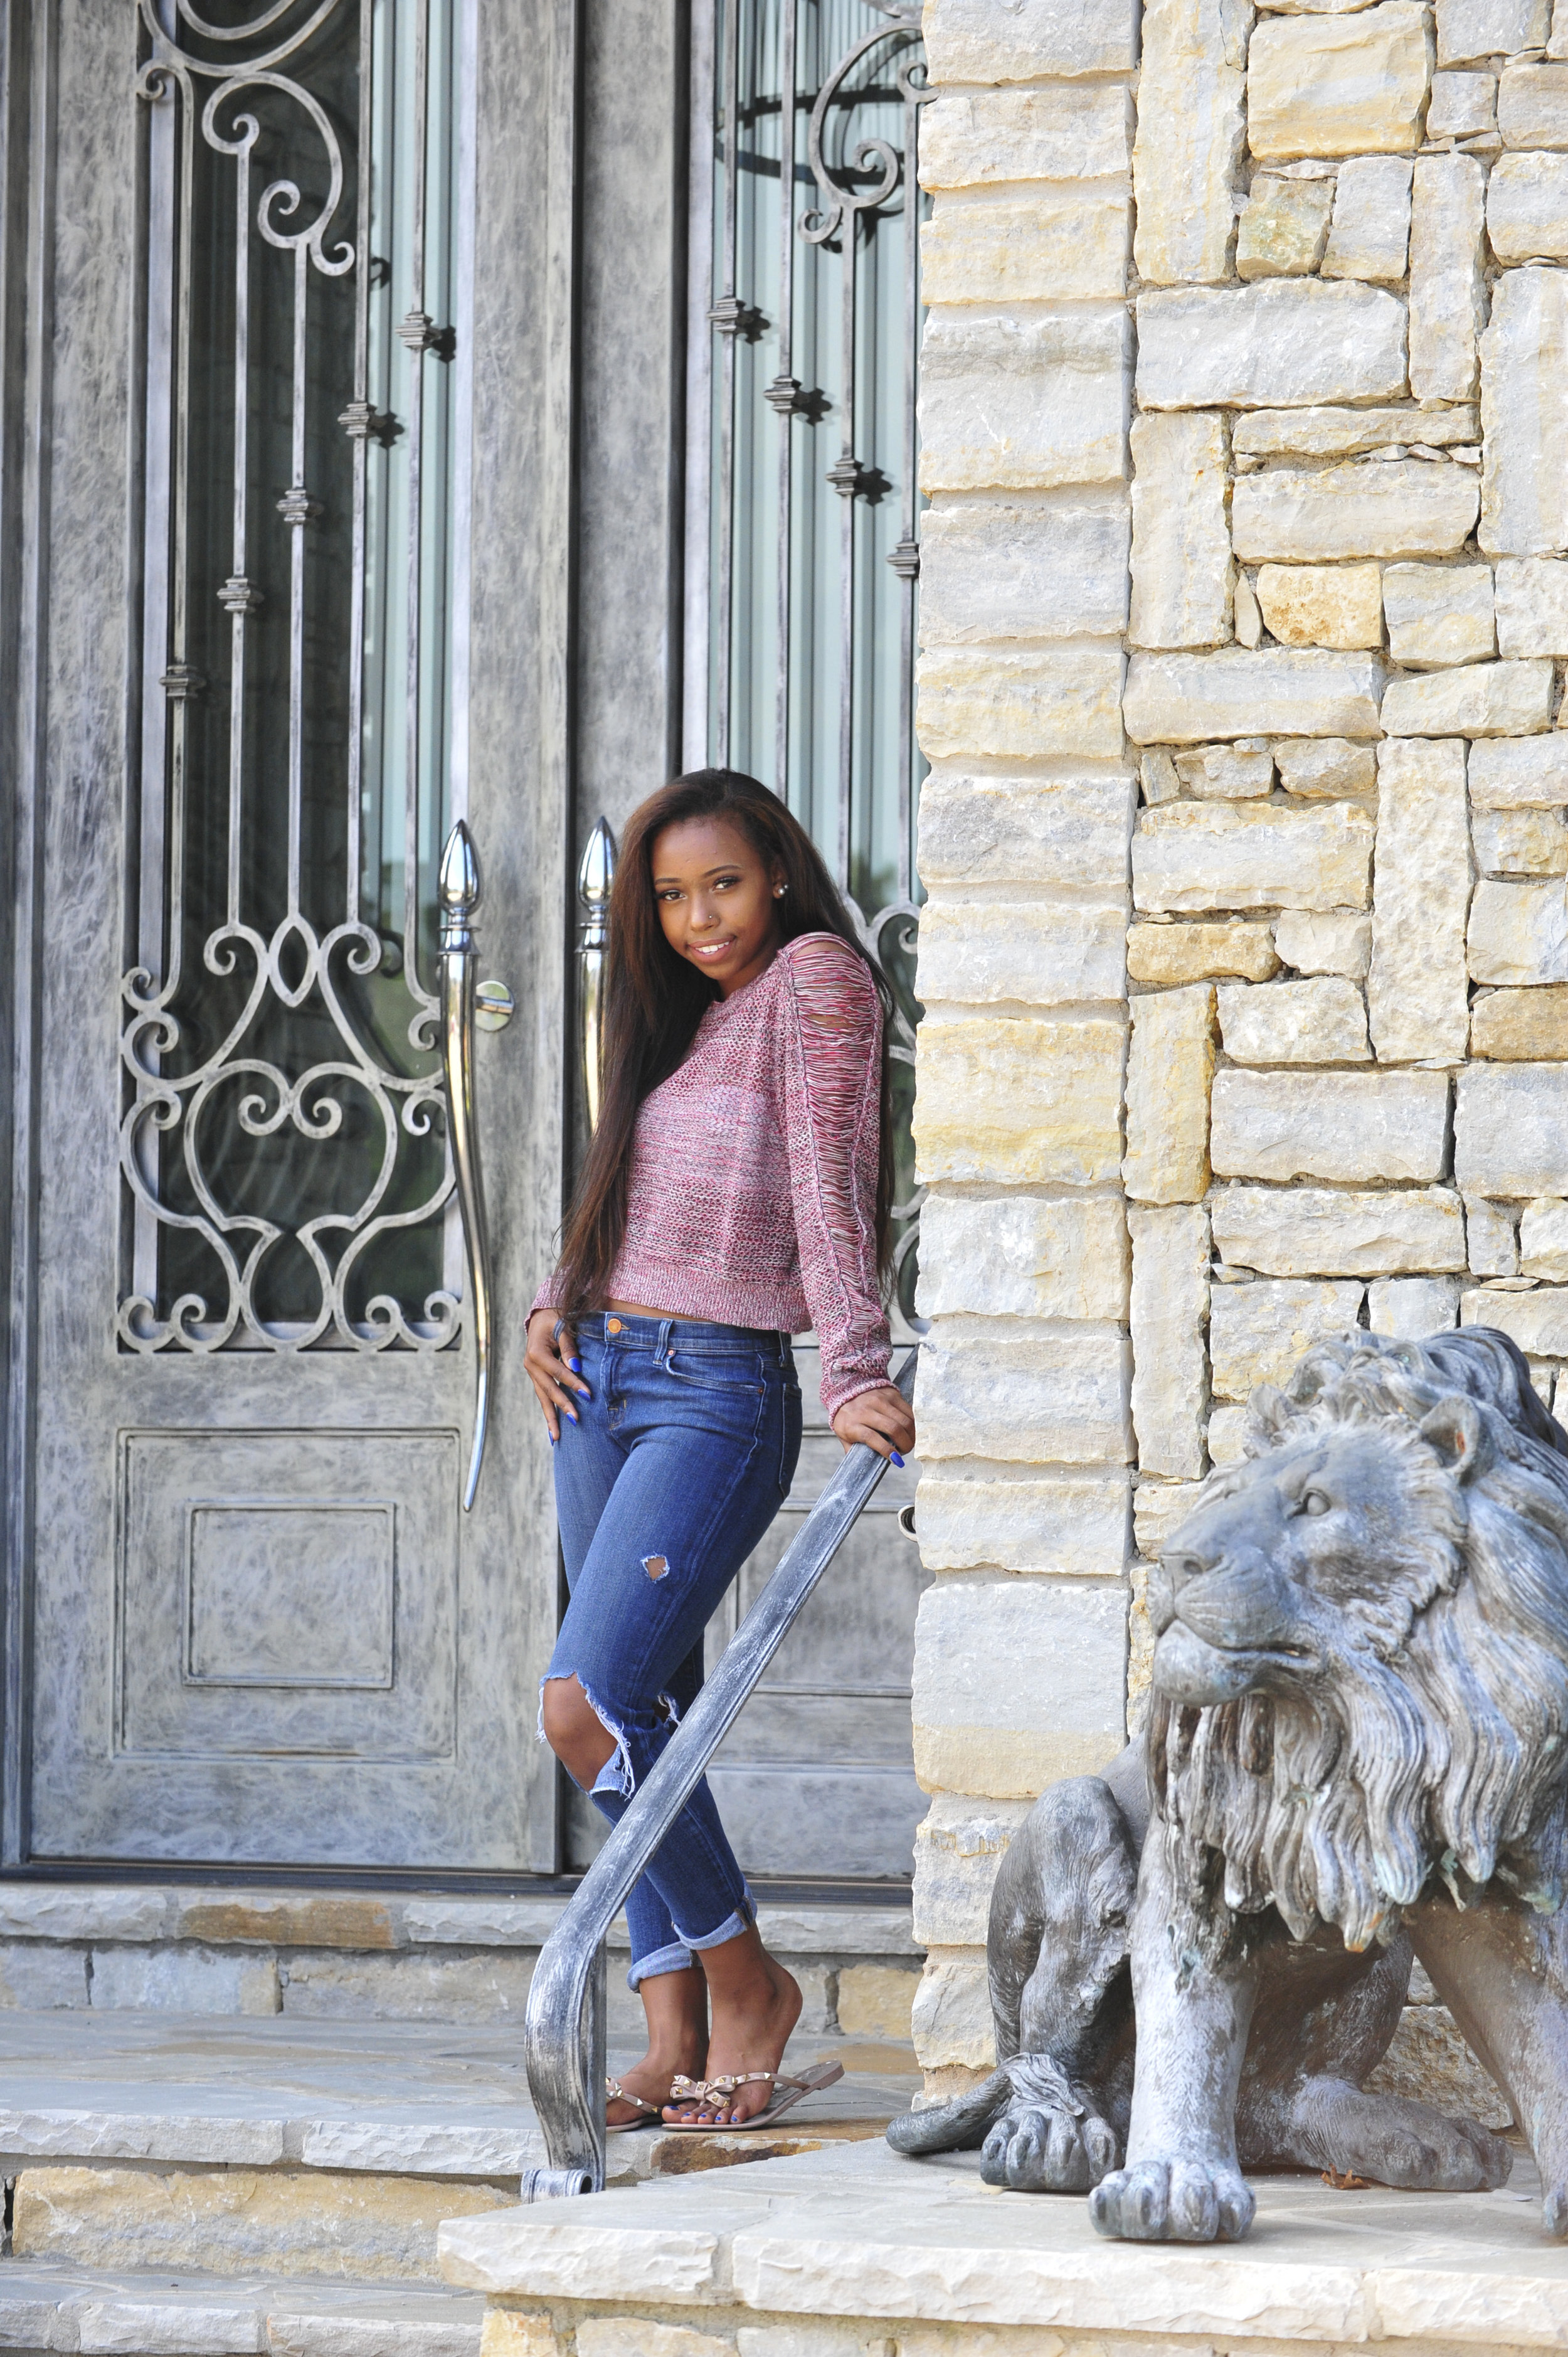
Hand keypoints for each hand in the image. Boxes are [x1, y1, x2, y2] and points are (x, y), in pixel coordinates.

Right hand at [524, 1308, 590, 1441]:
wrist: (541, 1317)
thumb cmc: (556, 1318)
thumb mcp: (563, 1325)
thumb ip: (568, 1346)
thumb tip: (576, 1367)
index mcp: (536, 1351)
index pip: (557, 1371)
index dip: (572, 1383)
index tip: (588, 1394)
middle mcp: (530, 1365)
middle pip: (548, 1388)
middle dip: (562, 1405)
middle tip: (576, 1420)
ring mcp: (532, 1373)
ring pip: (542, 1398)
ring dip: (550, 1417)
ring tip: (556, 1437)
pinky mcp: (536, 1378)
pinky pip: (542, 1397)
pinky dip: (548, 1413)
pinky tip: (552, 1431)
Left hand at [831, 1383, 914, 1464]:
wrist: (846, 1389)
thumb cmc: (847, 1417)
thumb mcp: (842, 1435)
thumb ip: (852, 1450)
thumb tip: (862, 1468)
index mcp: (852, 1423)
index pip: (871, 1437)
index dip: (886, 1450)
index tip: (896, 1460)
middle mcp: (866, 1410)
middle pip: (893, 1428)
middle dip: (904, 1443)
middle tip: (905, 1451)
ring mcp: (880, 1400)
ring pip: (904, 1420)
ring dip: (911, 1435)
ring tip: (909, 1442)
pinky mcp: (891, 1394)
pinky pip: (908, 1411)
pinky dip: (913, 1423)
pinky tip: (911, 1431)